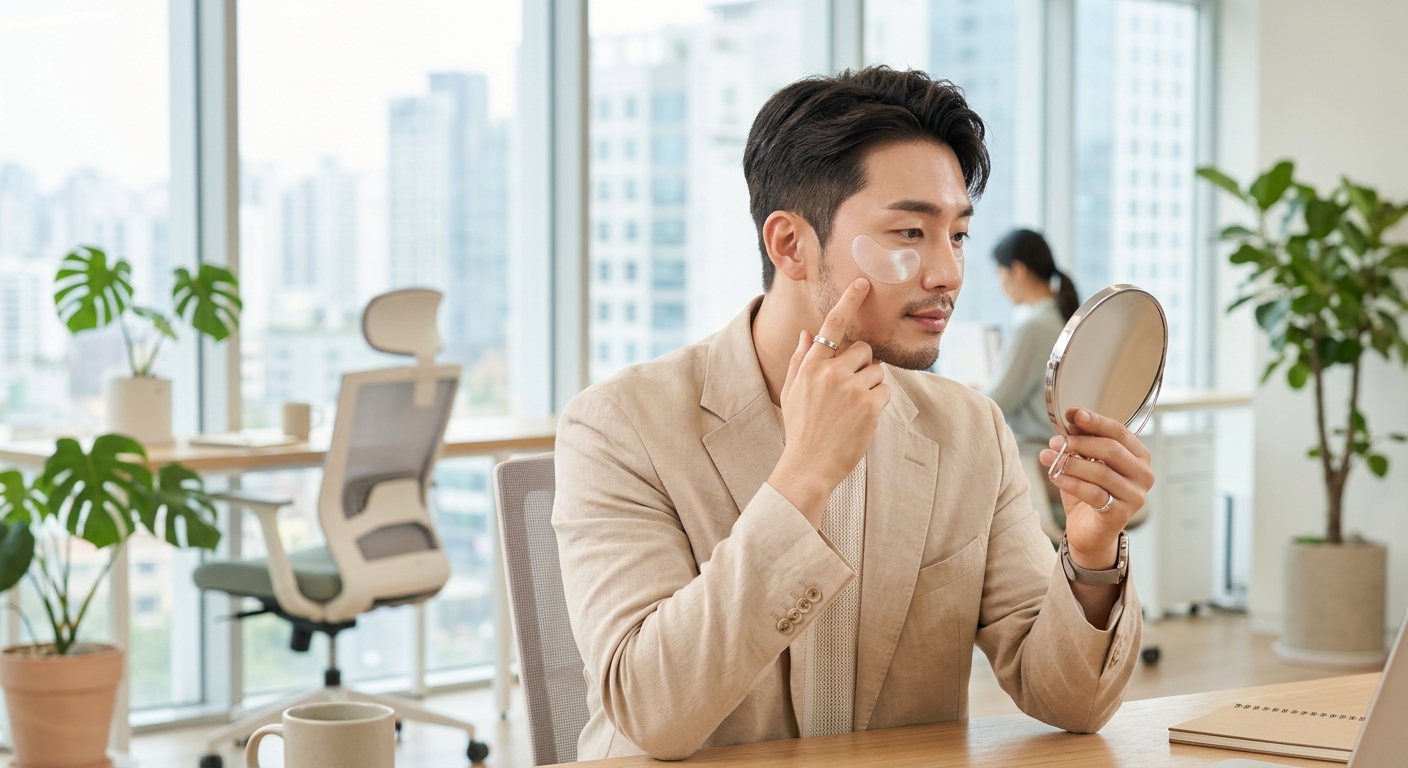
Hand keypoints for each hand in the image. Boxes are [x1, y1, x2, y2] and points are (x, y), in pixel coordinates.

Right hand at [768, 278, 890, 526]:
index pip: (832, 325)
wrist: (809, 465)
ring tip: (853, 409)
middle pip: (863, 350)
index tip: (863, 283)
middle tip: (850, 390)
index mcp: (811, 365)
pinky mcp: (870, 405)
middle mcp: (831, 372)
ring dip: (871, 386)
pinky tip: (861, 418)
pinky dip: (878, 402)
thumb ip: (800, 360)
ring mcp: (852, 388)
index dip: (849, 301)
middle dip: (862, 365)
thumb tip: (807, 333)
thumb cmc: (800, 429)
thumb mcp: (792, 392)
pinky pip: (885, 390)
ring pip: (877, 371)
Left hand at [1039, 408, 1153, 569]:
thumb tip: (1072, 417)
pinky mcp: (1121, 514)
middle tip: (1055, 441)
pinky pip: (1093, 493)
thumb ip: (1082, 441)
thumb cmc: (1089, 494)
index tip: (1073, 414)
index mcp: (1139, 457)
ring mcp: (1135, 496)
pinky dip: (1071, 482)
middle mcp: (1143, 475)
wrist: (1090, 532)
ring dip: (1070, 462)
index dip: (1095, 421)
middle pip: (1111, 450)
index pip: (1119, 432)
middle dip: (1079, 443)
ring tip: (1048, 457)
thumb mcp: (1084, 462)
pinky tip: (1055, 476)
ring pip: (1101, 472)